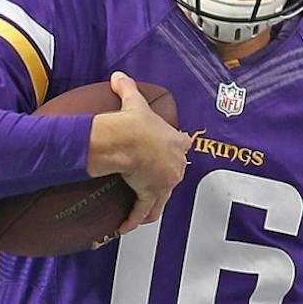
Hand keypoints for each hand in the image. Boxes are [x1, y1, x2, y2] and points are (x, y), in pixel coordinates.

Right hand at [86, 71, 187, 232]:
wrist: (128, 140)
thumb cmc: (135, 123)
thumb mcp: (134, 101)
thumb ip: (127, 87)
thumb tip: (118, 76)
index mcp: (175, 142)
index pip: (184, 144)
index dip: (181, 146)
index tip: (181, 147)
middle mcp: (174, 165)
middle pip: (174, 173)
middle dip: (166, 178)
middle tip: (155, 181)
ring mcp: (165, 182)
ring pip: (162, 198)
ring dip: (153, 205)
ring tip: (145, 212)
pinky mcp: (150, 195)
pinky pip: (143, 211)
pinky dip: (135, 219)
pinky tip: (126, 227)